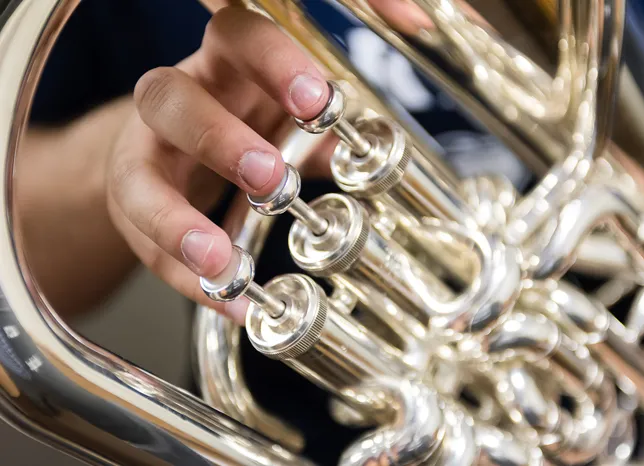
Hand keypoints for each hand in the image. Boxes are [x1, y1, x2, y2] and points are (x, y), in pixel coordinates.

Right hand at [106, 4, 330, 318]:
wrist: (176, 153)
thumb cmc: (242, 124)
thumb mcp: (282, 118)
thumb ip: (321, 133)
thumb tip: (377, 152)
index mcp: (222, 66)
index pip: (237, 38)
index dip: (274, 64)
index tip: (318, 103)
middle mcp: (174, 100)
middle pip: (170, 98)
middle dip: (220, 140)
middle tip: (271, 179)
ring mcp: (143, 153)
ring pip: (137, 175)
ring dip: (179, 221)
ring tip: (223, 258)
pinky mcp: (131, 207)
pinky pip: (145, 243)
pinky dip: (188, 277)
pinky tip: (227, 299)